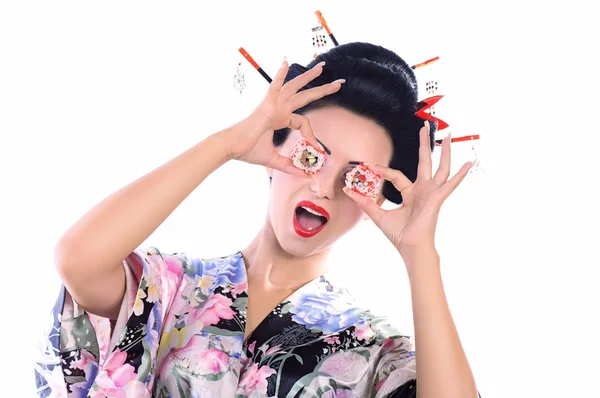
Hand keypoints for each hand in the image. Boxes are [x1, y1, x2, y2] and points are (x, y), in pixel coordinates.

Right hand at [226, 59, 342, 175]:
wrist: (232, 147)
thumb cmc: (248, 151)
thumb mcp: (273, 160)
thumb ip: (289, 166)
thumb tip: (304, 175)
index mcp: (279, 118)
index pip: (302, 122)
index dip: (311, 136)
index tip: (317, 149)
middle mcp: (278, 108)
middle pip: (304, 96)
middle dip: (322, 89)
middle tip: (338, 83)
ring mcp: (273, 105)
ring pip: (294, 87)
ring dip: (308, 76)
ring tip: (322, 67)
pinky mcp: (266, 105)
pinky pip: (274, 86)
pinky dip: (280, 75)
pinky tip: (286, 62)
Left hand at [343, 121, 473, 258]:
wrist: (410, 248)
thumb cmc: (399, 235)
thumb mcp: (378, 215)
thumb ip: (365, 202)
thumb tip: (348, 190)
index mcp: (410, 193)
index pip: (396, 175)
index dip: (382, 170)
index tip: (367, 165)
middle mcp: (423, 190)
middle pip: (424, 161)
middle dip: (424, 144)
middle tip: (426, 126)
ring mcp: (432, 193)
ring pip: (440, 167)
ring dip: (445, 151)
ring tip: (448, 135)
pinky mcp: (438, 198)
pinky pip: (451, 184)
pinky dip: (461, 174)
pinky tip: (469, 162)